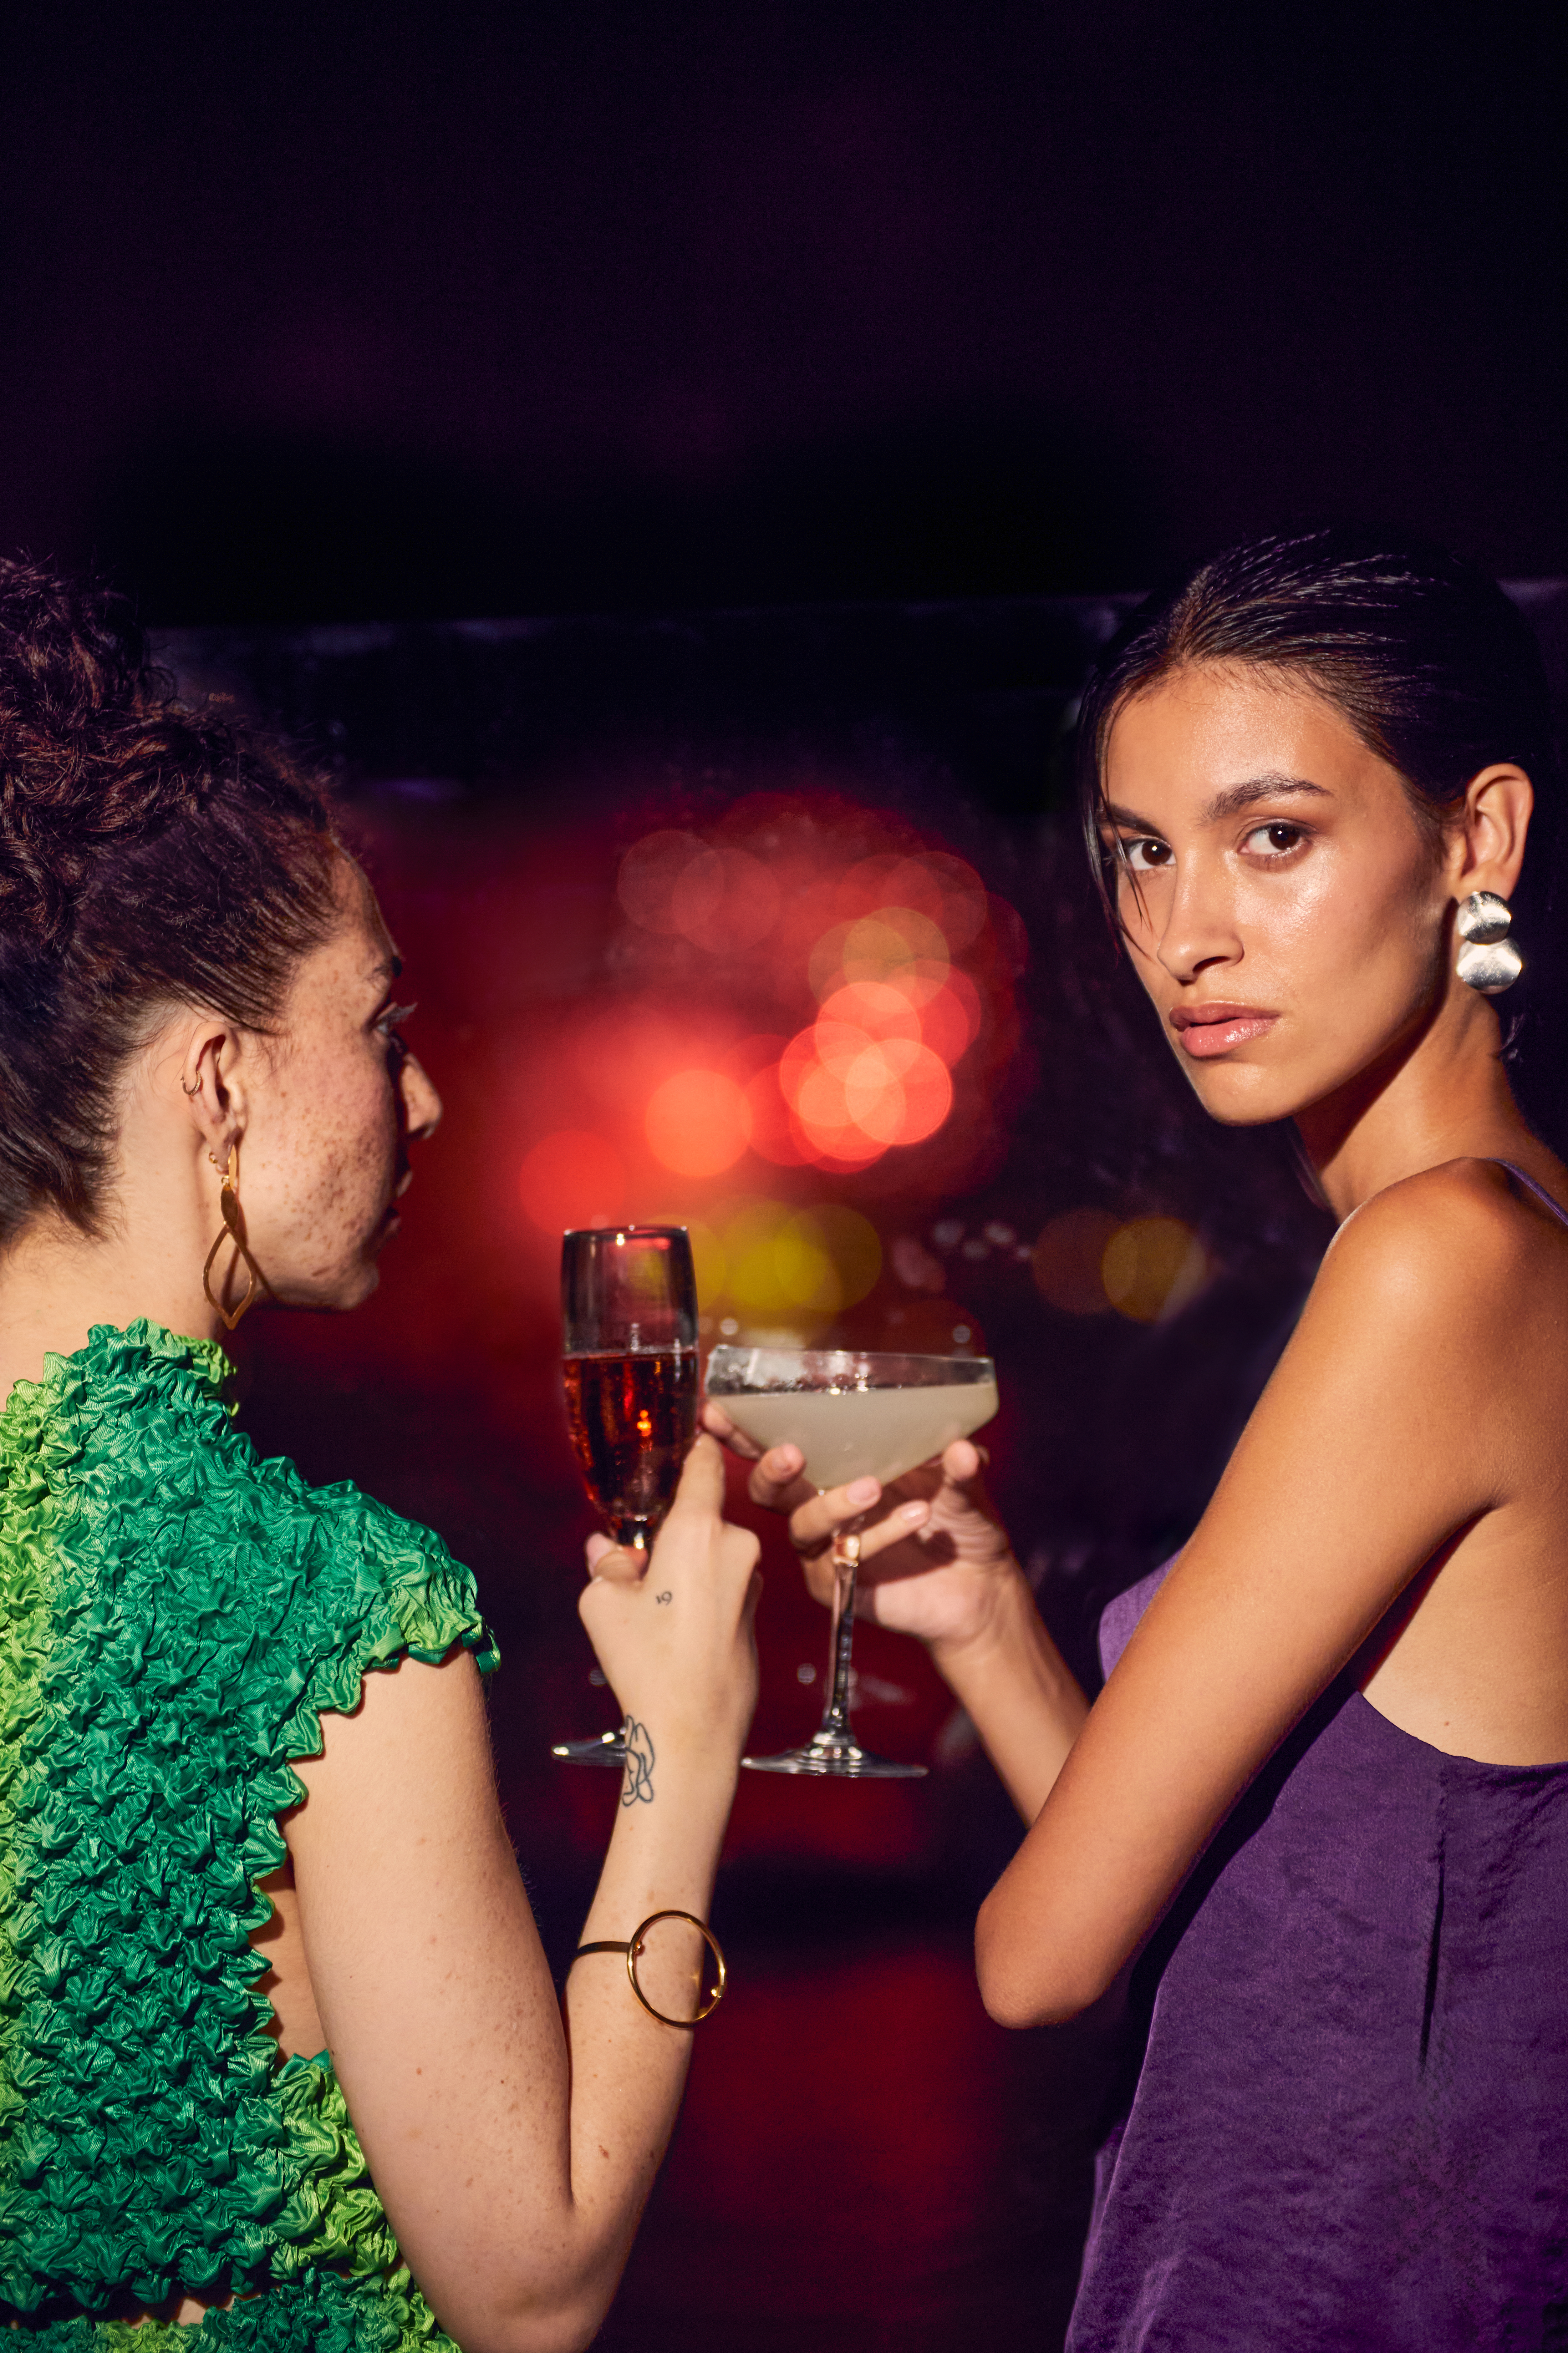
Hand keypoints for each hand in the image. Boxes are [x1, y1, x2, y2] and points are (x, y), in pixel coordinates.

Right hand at [579, 1434, 760, 1764]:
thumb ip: (606, 1563)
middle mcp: (736, 1545)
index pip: (704, 1463)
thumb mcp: (603, 1604)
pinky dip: (701, 1589)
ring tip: (653, 1606)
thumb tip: (607, 1548)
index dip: (693, 1446)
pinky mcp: (757, 1610)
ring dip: (686, 1564)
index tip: (687, 1432)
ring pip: (711, 1552)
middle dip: (670, 1529)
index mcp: (700, 1529)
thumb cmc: (648, 1662)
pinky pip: (723, 1581)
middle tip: (637, 1561)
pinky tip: (675, 1627)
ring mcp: (753, 1579)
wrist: (694, 1729)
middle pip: (700, 1515)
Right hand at [702, 1402, 1025, 1656]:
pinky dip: (877, 1536)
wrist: (981, 1587)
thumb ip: (960, 1464)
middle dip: (770, 1467)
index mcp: (836, 1468)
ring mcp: (825, 1549)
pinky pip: (840, 1560)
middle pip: (771, 1488)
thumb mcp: (965, 1483)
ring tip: (874, 1487)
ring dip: (833, 1503)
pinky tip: (914, 1517)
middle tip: (792, 1453)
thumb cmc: (961, 1523)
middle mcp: (820, 1506)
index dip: (746, 1428)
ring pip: (803, 1525)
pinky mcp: (839, 1586)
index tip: (719, 1408)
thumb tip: (962, 1447)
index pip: (780, 1444)